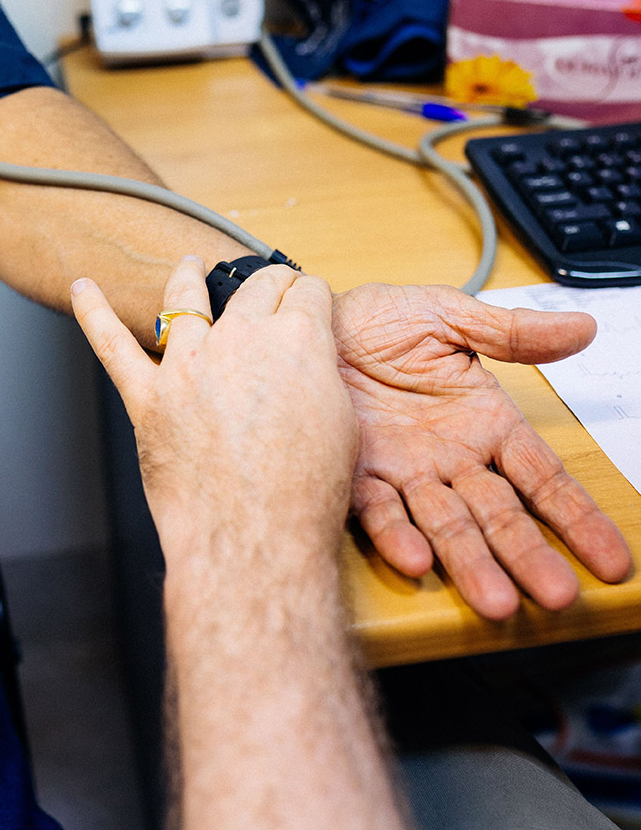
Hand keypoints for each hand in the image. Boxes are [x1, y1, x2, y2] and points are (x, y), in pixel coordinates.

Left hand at [70, 257, 358, 566]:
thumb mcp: (339, 424)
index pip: (306, 294)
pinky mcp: (149, 398)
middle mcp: (239, 341)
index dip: (311, 297)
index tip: (309, 301)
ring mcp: (188, 366)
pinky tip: (84, 292)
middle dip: (270, 284)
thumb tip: (303, 365)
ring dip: (188, 276)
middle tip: (273, 287)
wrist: (253, 541)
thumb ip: (316, 377)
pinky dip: (95, 315)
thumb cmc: (302, 496)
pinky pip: (113, 347)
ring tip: (189, 265)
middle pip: (255, 289)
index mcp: (296, 341)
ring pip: (184, 300)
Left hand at [331, 283, 631, 620]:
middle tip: (556, 594)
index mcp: (482, 423)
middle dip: (527, 555)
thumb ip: (510, 333)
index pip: (540, 477)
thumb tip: (581, 329)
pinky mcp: (356, 474)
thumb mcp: (447, 316)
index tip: (611, 559)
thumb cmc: (376, 321)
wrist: (307, 323)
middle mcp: (448, 458)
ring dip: (469, 562)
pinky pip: (378, 511)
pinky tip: (414, 559)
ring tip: (495, 600)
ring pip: (444, 525)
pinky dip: (395, 535)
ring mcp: (403, 472)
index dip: (575, 515)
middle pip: (498, 514)